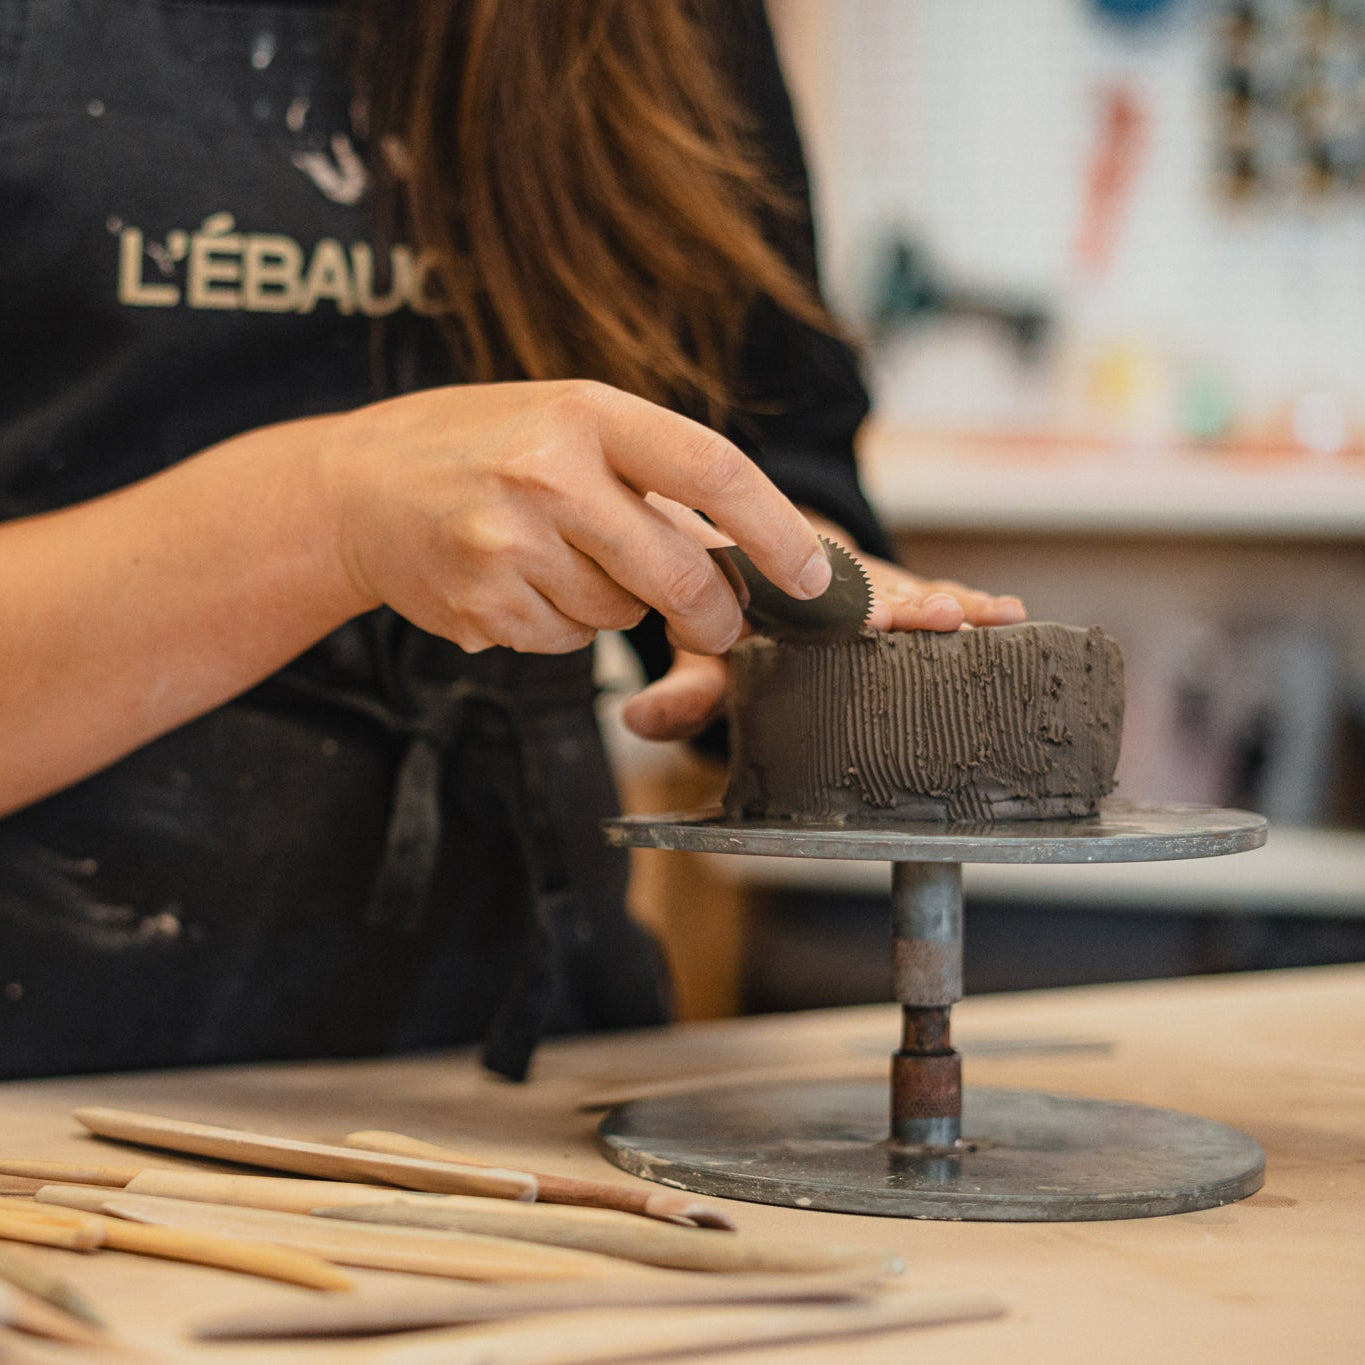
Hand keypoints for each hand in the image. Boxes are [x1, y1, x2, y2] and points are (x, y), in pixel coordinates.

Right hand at [321, 380, 831, 655]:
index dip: (776, 531)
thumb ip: (647, 472)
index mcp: (583, 411)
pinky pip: (566, 640)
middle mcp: (547, 473)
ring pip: (618, 614)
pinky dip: (562, 624)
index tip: (813, 578)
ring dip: (612, 605)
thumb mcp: (562, 421)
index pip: (712, 470)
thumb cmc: (473, 445)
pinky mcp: (482, 605)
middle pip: (677, 574)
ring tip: (554, 557)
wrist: (354, 486)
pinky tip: (517, 581)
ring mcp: (509, 543)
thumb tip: (746, 552)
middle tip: (720, 622)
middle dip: (714, 614)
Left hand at [623, 537, 1026, 742]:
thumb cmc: (730, 611)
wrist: (752, 547)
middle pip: (869, 583)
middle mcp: (822, 573)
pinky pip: (932, 592)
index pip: (805, 589)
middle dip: (906, 602)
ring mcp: (864, 579)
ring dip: (945, 600)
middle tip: (942, 616)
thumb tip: (640, 721)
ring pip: (905, 585)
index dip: (841, 606)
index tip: (873, 620)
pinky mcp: (896, 589)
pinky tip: (1009, 614)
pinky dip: (970, 602)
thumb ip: (681, 690)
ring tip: (986, 615)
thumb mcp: (700, 653)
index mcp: (769, 580)